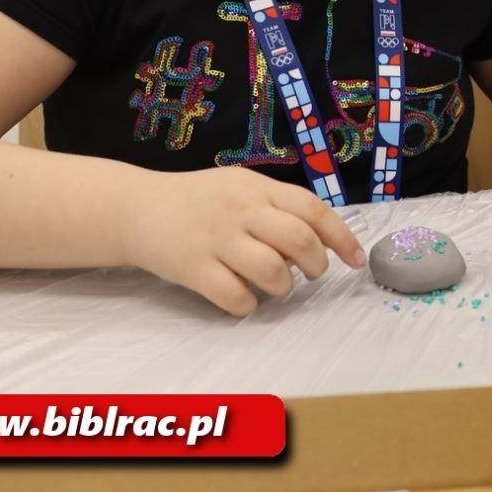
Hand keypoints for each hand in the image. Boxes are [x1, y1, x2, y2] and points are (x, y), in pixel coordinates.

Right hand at [122, 167, 364, 316]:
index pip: (313, 210)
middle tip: (311, 274)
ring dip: (284, 287)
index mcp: (257, 188)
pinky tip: (244, 299)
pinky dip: (248, 305)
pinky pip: (234, 296)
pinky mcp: (192, 268)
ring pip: (272, 270)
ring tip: (276, 286)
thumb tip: (323, 238)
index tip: (355, 261)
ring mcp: (216, 239)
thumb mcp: (241, 186)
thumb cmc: (198, 200)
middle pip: (299, 240)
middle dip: (316, 265)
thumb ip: (277, 206)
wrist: (135, 208)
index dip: (342, 238)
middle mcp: (240, 210)